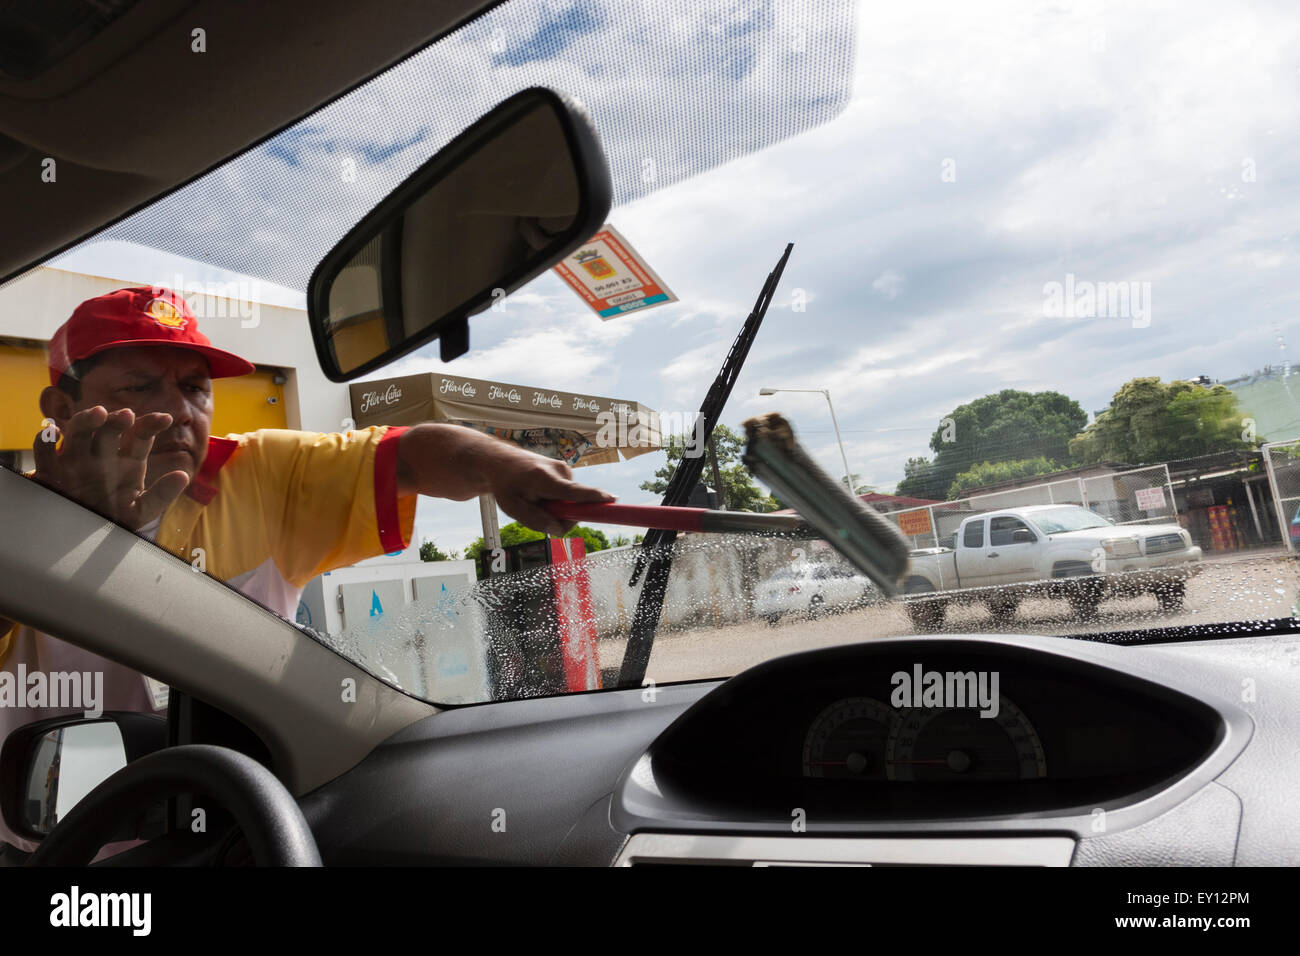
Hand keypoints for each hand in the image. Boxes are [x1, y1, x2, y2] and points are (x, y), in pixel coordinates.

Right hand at [32, 406, 190, 530]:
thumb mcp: (141, 511)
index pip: (141, 436)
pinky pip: (45, 453)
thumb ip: (161, 494)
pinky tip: (53, 433)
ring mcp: (76, 460)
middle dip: (117, 420)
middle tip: (127, 415)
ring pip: (78, 432)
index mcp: (128, 461)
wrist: (85, 545)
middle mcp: (102, 455)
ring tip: (98, 414)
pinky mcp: (50, 473)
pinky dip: (45, 441)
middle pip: (108, 429)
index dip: (152, 424)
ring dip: (86, 420)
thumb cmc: (115, 522)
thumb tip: (183, 475)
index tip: (166, 419)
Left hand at [485, 447, 615, 536]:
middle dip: (561, 514)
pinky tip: (540, 492)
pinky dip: (557, 498)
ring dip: (556, 506)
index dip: (594, 498)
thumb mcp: (514, 509)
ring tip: (535, 497)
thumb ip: (536, 521)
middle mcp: (559, 471)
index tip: (612, 500)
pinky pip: (569, 494)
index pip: (575, 492)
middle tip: (537, 509)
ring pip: (571, 500)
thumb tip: (559, 529)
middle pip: (575, 504)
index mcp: (545, 480)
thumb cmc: (506, 485)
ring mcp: (564, 469)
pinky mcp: (566, 470)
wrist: (501, 461)